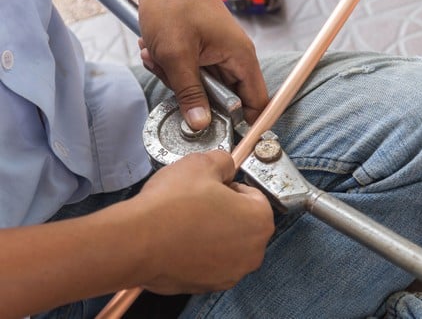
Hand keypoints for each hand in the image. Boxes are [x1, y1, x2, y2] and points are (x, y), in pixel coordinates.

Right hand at [132, 150, 274, 293]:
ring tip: (186, 219)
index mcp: (259, 221)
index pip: (255, 196)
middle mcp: (251, 253)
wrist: (137, 241)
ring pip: (226, 244)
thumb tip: (225, 165)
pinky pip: (209, 262)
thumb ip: (223, 161)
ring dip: (212, 232)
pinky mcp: (207, 286)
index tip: (216, 186)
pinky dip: (199, 251)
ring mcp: (230, 273)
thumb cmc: (170, 206)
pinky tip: (179, 238)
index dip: (232, 186)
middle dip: (224, 210)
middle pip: (243, 222)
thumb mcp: (202, 163)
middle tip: (199, 200)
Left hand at [137, 0, 268, 129]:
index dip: (245, 123)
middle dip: (193, 95)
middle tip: (173, 78)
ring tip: (160, 57)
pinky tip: (156, 52)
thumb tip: (201, 124)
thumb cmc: (174, 1)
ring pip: (201, 88)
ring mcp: (216, 56)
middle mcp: (233, 59)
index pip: (257, 102)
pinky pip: (189, 74)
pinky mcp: (201, 53)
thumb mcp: (177, 53)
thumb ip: (190, 93)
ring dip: (176, 79)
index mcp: (240, 58)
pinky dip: (170, 68)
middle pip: (223, 99)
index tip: (226, 136)